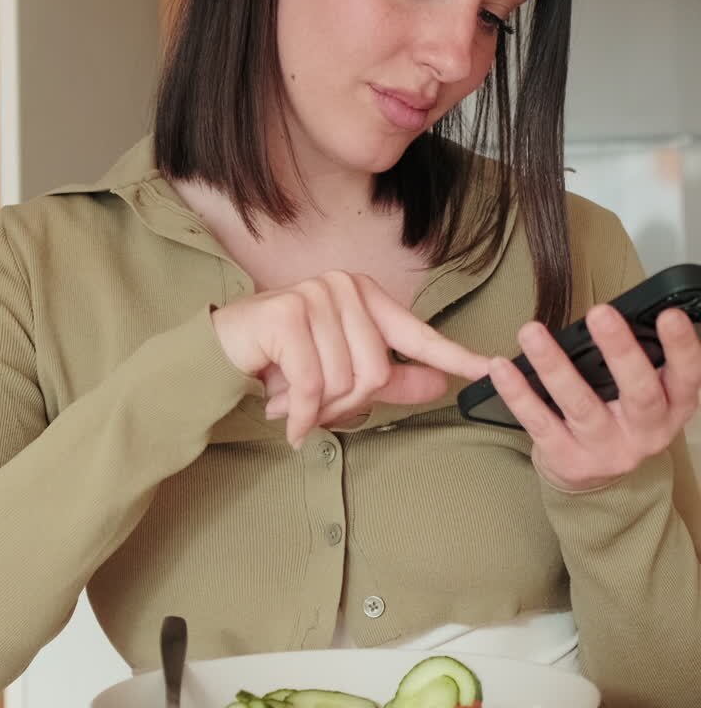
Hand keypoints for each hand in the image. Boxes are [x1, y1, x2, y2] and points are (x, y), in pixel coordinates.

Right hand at [211, 271, 490, 446]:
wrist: (219, 352)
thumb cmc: (284, 362)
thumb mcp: (343, 374)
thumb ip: (392, 380)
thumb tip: (441, 384)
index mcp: (365, 297)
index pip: (418, 335)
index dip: (454, 356)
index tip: (489, 369)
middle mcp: (344, 288)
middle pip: (377, 373)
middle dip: (345, 405)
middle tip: (313, 407)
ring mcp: (316, 296)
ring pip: (346, 382)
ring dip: (318, 409)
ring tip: (292, 401)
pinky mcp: (288, 314)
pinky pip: (314, 385)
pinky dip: (301, 416)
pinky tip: (286, 419)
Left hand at [487, 305, 700, 490]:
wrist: (595, 478)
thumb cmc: (617, 416)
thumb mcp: (638, 390)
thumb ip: (634, 351)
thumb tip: (619, 307)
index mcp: (671, 407)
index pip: (686, 377)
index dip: (682, 348)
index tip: (669, 316)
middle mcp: (646, 432)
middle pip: (639, 393)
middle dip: (620, 351)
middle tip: (600, 313)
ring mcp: (607, 450)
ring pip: (581, 406)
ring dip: (554, 366)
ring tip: (531, 332)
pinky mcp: (568, 461)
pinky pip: (540, 423)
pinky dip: (518, 393)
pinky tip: (500, 368)